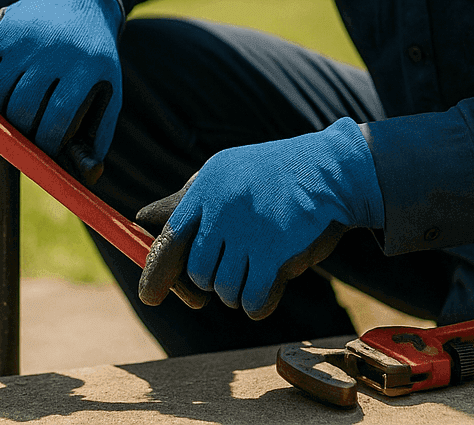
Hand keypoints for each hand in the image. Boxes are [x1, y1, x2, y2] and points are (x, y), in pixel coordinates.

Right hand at [0, 0, 122, 164]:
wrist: (80, 2)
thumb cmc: (93, 57)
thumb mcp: (109, 89)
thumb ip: (99, 133)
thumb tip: (87, 177)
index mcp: (86, 67)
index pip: (57, 118)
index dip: (46, 144)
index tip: (43, 151)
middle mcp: (54, 50)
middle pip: (22, 108)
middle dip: (20, 131)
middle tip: (25, 135)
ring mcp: (27, 36)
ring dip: (2, 113)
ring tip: (15, 115)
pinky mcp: (4, 27)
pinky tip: (2, 93)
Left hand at [137, 118, 384, 319]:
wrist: (332, 171)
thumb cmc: (274, 176)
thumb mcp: (226, 172)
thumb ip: (187, 201)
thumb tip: (140, 220)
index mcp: (206, 188)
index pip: (168, 239)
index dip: (156, 272)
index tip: (150, 296)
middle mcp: (223, 208)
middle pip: (197, 272)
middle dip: (211, 280)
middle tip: (233, 268)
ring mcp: (249, 231)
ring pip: (225, 290)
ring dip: (239, 290)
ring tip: (258, 265)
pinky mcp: (276, 254)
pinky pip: (253, 302)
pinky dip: (259, 303)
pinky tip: (270, 284)